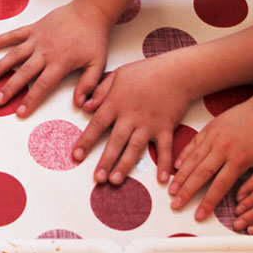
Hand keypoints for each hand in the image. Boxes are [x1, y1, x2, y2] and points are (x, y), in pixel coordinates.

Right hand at [0, 0, 109, 116]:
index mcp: (60, 63)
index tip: (20, 112)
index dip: (30, 100)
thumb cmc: (94, 38)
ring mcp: (36, 39)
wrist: (90, 11)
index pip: (42, 86)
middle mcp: (45, 52)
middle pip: (23, 74)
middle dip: (9, 88)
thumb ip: (89, 85)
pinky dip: (0, 40)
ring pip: (14, 56)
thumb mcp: (98, 64)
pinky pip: (13, 35)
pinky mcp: (33, 28)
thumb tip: (80, 104)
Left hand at [73, 55, 193, 184]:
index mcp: (115, 103)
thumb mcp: (116, 75)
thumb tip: (83, 106)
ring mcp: (149, 123)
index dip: (86, 141)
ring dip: (125, 165)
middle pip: (115, 142)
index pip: (97, 125)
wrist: (177, 71)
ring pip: (135, 148)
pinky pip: (165, 148)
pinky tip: (163, 179)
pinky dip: (164, 164)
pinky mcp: (166, 128)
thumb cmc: (145, 72)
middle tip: (97, 178)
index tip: (76, 156)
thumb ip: (99, 90)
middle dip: (105, 161)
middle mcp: (130, 116)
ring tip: (115, 181)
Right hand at [169, 97, 252, 220]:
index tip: (198, 215)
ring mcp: (213, 138)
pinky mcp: (209, 129)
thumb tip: (241, 200)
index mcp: (238, 160)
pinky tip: (175, 167)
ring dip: (180, 177)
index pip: (219, 186)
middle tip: (175, 204)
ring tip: (171, 189)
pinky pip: (192, 145)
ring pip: (192, 160)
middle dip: (186, 192)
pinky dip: (183, 156)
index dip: (207, 202)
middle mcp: (222, 149)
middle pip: (199, 175)